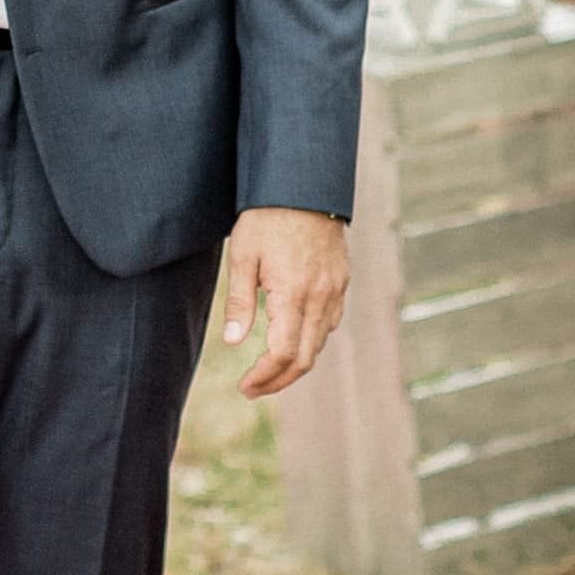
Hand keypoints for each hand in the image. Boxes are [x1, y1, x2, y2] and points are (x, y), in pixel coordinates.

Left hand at [223, 208, 348, 398]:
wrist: (304, 185)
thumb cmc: (266, 217)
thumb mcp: (242, 255)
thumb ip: (239, 301)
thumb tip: (233, 343)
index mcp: (292, 293)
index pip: (282, 353)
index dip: (263, 377)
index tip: (244, 386)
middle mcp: (320, 297)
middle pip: (305, 358)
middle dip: (279, 380)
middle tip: (253, 389)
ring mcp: (335, 290)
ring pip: (320, 343)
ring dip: (296, 363)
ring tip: (268, 370)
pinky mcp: (341, 281)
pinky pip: (330, 323)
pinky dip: (312, 340)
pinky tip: (292, 339)